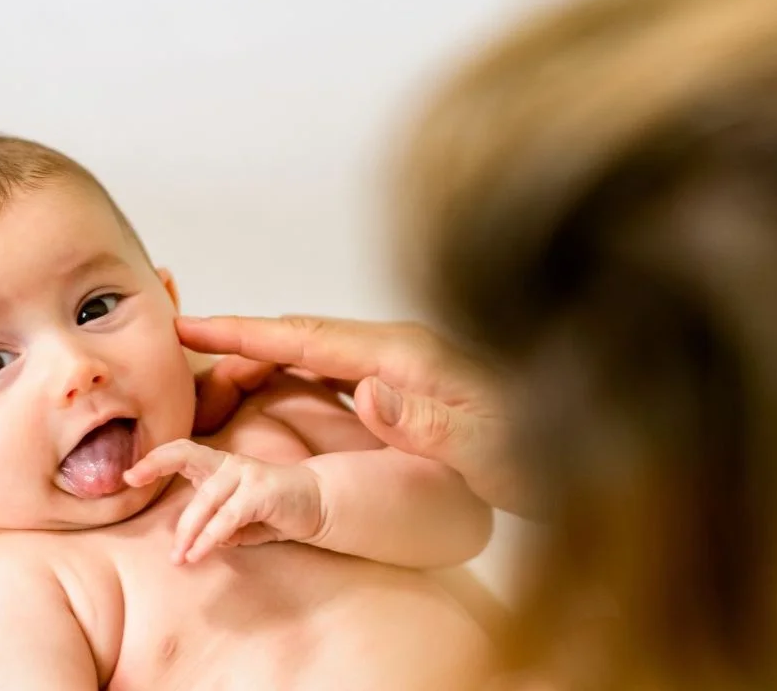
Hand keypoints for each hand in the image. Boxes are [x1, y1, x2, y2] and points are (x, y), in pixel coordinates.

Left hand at [122, 439, 322, 563]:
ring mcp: (247, 474)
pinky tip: (198, 555)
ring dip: (187, 531)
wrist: (319, 504)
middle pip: (187, 457)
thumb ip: (216, 527)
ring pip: (205, 499)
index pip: (183, 452)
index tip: (129, 474)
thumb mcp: (238, 521)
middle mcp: (231, 464)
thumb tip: (199, 543)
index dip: (155, 459)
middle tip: (129, 482)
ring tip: (178, 558)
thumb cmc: (274, 511)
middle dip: (155, 465)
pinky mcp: (262, 492)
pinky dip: (209, 538)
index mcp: (221, 467)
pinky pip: (227, 517)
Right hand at [176, 315, 531, 516]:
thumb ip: (430, 420)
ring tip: (218, 374)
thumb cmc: (549, 449)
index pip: (309, 337)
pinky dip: (298, 374)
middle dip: (241, 340)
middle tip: (183, 352)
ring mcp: (409, 366)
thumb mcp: (489, 445)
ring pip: (319, 352)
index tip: (189, 326)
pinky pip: (339, 372)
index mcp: (409, 356)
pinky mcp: (415, 386)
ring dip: (266, 358)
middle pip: (304, 336)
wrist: (593, 447)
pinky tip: (284, 388)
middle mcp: (404, 350)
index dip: (245, 332)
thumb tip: (368, 389)